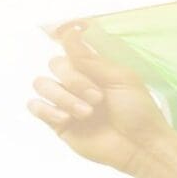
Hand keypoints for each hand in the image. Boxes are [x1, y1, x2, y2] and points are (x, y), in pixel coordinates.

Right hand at [27, 25, 176, 175]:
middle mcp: (77, 83)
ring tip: (87, 113)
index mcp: (94, 69)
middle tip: (98, 98)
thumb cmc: (139, 111)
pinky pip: (35, 107)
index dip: (64, 43)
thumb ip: (91, 59)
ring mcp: (66, 102)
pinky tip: (66, 118)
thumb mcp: (121, 79)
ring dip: (63, 97)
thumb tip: (69, 32)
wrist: (141, 146)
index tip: (56, 32)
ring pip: (42, 85)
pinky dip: (46, 110)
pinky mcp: (59, 123)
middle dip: (74, 80)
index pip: (69, 49)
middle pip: (55, 65)